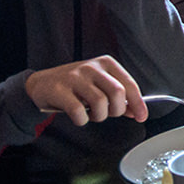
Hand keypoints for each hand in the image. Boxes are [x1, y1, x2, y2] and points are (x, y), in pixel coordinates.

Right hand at [25, 55, 146, 126]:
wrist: (42, 83)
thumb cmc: (75, 86)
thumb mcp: (99, 85)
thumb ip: (117, 96)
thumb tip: (136, 111)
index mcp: (106, 63)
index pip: (129, 84)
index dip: (138, 103)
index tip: (142, 117)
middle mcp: (92, 67)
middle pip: (117, 93)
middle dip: (117, 110)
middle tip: (108, 114)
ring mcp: (75, 77)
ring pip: (100, 102)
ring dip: (99, 116)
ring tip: (92, 115)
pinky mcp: (59, 90)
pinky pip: (78, 111)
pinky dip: (82, 120)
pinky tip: (79, 117)